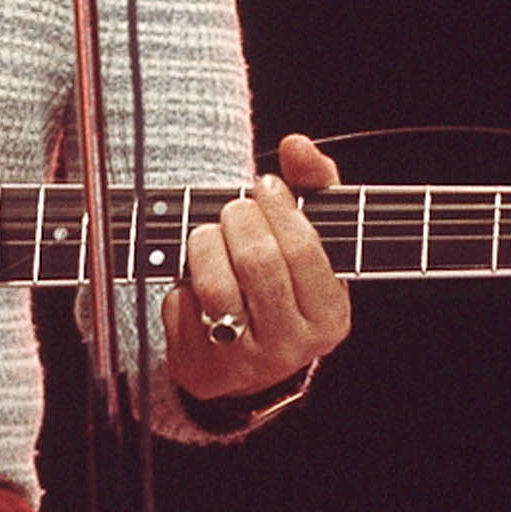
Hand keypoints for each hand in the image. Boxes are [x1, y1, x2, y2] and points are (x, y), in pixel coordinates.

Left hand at [162, 133, 351, 403]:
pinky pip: (181, 305)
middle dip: (238, 220)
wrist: (246, 360)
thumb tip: (296, 144)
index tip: (265, 186)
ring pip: (215, 284)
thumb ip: (313, 187)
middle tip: (234, 209)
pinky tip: (193, 279)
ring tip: (208, 235)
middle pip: (257, 262)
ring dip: (205, 244)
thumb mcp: (312, 242)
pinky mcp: (201, 366)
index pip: (303, 250)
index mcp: (328, 317)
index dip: (279, 208)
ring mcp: (245, 361)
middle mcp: (292, 346)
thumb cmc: (284, 285)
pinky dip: (181, 280)